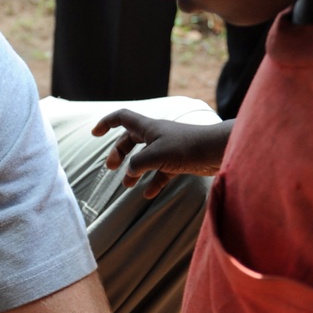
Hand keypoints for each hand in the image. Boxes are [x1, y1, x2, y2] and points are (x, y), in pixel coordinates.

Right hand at [93, 109, 232, 197]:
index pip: (122, 118)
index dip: (107, 123)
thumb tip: (128, 173)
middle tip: (112, 168)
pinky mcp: (178, 161)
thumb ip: (137, 164)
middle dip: (118, 153)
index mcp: (148, 128)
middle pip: (130, 140)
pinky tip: (148, 194)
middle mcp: (156, 136)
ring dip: (133, 170)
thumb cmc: (187, 147)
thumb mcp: (156, 155)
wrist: (217, 151)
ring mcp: (167, 149)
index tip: (95, 133)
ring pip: (144, 158)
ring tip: (127, 185)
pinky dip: (153, 182)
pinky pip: (160, 172)